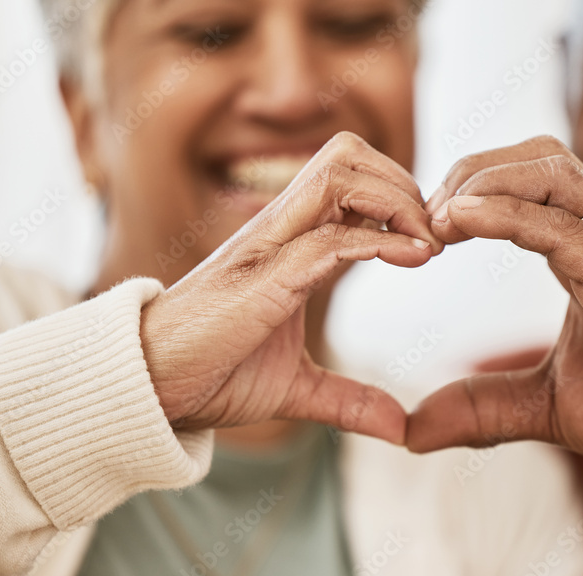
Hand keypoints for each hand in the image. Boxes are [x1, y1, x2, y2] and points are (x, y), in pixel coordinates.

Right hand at [140, 132, 440, 443]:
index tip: (430, 240)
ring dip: (395, 198)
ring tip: (426, 243)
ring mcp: (270, 246)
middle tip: (433, 233)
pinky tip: (414, 258)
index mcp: (290, 243)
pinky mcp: (265, 277)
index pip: (351, 179)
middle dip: (402, 181)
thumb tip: (400, 427)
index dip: (399, 195)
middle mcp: (280, 230)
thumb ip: (348, 399)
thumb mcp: (296, 389)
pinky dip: (381, 240)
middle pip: (348, 154)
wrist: (149, 390)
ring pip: (338, 173)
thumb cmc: (212, 375)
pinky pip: (331, 237)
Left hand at [409, 136, 582, 480]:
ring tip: (438, 218)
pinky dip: (507, 215)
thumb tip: (415, 429)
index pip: (528, 185)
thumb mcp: (548, 405)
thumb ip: (484, 406)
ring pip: (552, 171)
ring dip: (484, 183)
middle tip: (425, 218)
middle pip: (537, 158)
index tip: (425, 229)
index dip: (472, 192)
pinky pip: (564, 227)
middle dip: (472, 171)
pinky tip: (461, 223)